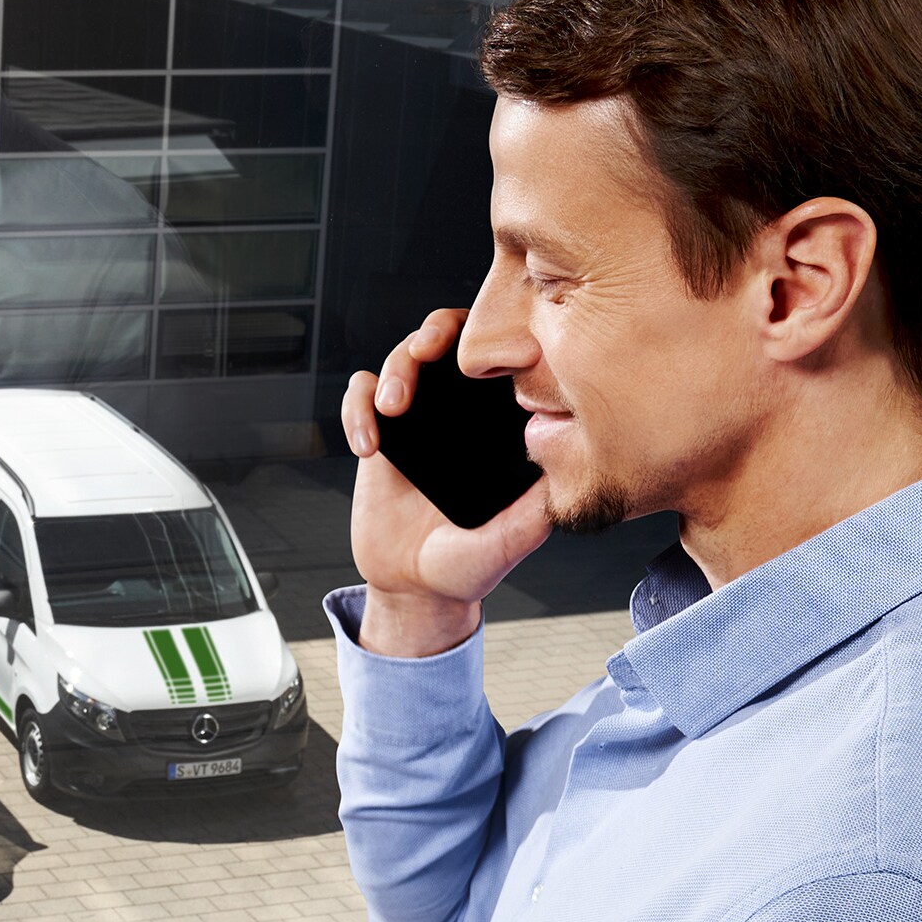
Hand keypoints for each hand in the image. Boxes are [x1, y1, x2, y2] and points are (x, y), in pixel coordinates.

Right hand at [342, 308, 549, 657]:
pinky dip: (358, 408)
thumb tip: (562, 473)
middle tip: (430, 348)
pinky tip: (368, 445)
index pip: (503, 360)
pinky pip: (361, 397)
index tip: (497, 353)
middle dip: (439, 331)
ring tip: (395, 408)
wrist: (414, 590)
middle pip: (450, 340)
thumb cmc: (467, 567)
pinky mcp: (381, 436)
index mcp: (498, 426)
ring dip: (397, 368)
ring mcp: (419, 420)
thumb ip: (531, 515)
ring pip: (403, 358)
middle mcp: (460, 414)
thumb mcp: (507, 544)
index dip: (499, 338)